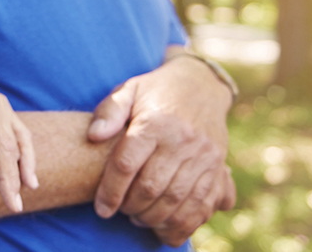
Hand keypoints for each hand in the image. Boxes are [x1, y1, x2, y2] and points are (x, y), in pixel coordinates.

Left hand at [86, 53, 234, 243]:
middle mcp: (182, 140)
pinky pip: (201, 205)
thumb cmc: (155, 91)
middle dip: (131, 207)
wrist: (201, 86)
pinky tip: (165, 226)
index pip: (127, 164)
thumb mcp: (128, 90)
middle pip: (151, 187)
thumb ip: (109, 112)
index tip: (102, 208)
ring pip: (176, 200)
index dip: (110, 191)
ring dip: (154, 218)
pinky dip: (182, 223)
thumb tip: (94, 135)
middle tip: (121, 210)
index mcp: (155, 122)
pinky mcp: (217, 168)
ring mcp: (203, 156)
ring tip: (139, 217)